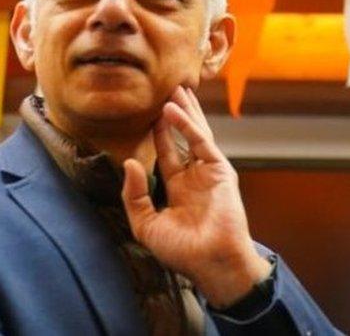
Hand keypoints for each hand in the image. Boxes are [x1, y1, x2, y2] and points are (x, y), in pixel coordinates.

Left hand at [120, 85, 271, 307]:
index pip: (167, 153)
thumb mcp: (147, 224)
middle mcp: (195, 176)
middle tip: (168, 90)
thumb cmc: (181, 251)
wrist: (210, 261)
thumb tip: (129, 163)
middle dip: (176, 115)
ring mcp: (210, 171)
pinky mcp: (220, 169)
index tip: (149, 114)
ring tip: (175, 88)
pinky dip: (187, 125)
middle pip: (184, 137)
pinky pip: (201, 142)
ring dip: (185, 111)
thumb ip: (134, 195)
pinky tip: (173, 110)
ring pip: (196, 133)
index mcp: (179, 189)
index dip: (159, 134)